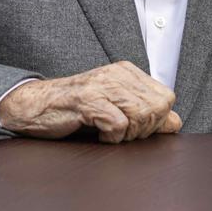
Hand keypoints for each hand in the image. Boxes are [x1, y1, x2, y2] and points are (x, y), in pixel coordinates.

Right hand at [0, 61, 181, 143]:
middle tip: (122, 133)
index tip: (135, 128)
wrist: (35, 107)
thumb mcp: (115, 109)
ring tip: (110, 133)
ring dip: (128, 134)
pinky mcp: (88, 100)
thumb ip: (146, 115)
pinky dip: (111, 138)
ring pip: (142, 114)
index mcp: (127, 72)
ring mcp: (102, 84)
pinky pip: (118, 125)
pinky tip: (98, 135)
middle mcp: (117, 73)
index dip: (156, 120)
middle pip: (158, 107)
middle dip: (144, 129)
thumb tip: (176, 123)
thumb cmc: (76, 110)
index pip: (166, 98)